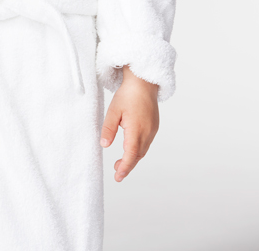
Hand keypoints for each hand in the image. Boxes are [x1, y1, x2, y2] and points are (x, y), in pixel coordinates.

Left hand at [100, 65, 159, 181]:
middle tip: (116, 172)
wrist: (143, 81)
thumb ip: (109, 129)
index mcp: (137, 129)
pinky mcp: (154, 125)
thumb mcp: (113, 111)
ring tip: (121, 162)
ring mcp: (153, 129)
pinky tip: (130, 147)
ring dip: (133, 157)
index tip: (118, 176)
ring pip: (143, 149)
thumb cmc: (128, 94)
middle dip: (128, 165)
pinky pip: (146, 142)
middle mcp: (147, 132)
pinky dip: (138, 149)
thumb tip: (104, 145)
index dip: (125, 167)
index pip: (131, 154)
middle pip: (138, 155)